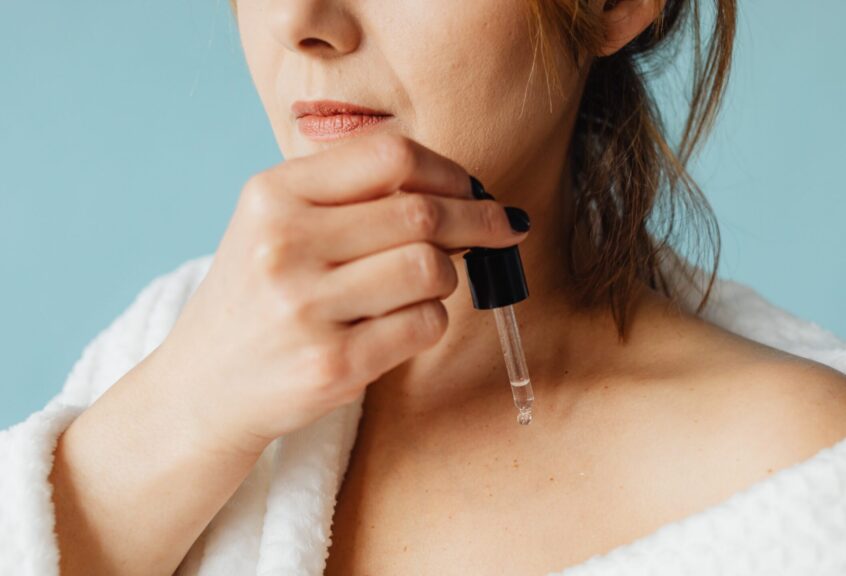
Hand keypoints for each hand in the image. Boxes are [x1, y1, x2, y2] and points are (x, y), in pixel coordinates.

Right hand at [151, 132, 529, 457]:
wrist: (205, 386)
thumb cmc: (259, 297)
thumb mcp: (279, 225)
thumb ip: (353, 196)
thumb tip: (464, 189)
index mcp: (273, 195)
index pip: (389, 156)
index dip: (448, 170)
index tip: (472, 187)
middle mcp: (284, 245)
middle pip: (420, 213)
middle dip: (477, 219)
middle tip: (501, 227)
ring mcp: (305, 309)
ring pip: (430, 270)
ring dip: (449, 277)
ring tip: (429, 284)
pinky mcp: (332, 365)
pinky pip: (424, 326)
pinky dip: (431, 320)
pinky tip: (407, 322)